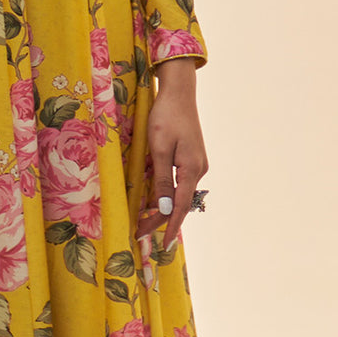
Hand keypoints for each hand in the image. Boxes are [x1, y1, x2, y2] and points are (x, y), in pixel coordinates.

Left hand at [134, 63, 208, 250]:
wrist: (178, 92)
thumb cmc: (165, 117)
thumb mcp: (159, 149)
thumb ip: (161, 180)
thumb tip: (163, 208)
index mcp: (191, 169)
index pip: (179, 206)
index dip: (170, 226)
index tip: (164, 244)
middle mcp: (197, 170)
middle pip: (179, 202)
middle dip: (160, 219)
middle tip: (140, 232)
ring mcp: (196, 164)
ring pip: (178, 192)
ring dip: (161, 206)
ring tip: (143, 220)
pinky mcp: (191, 157)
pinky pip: (178, 181)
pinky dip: (165, 192)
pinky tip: (152, 198)